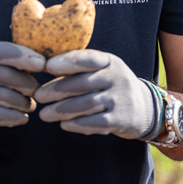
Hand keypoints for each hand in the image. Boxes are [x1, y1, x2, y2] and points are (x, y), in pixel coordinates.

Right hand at [0, 42, 44, 142]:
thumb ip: (6, 62)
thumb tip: (41, 63)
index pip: (4, 50)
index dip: (25, 56)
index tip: (42, 64)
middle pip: (10, 76)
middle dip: (29, 85)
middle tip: (36, 91)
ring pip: (9, 97)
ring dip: (26, 103)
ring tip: (30, 105)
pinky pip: (2, 115)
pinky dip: (17, 117)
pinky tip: (23, 118)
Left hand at [34, 50, 162, 138]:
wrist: (144, 108)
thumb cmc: (110, 85)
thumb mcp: (102, 70)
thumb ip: (80, 68)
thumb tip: (44, 67)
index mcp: (109, 62)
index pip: (88, 58)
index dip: (68, 62)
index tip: (47, 66)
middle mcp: (117, 78)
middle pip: (84, 83)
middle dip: (58, 89)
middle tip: (38, 95)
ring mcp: (121, 99)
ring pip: (87, 104)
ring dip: (63, 110)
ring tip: (44, 114)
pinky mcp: (121, 119)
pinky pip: (97, 122)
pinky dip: (78, 124)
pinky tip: (64, 125)